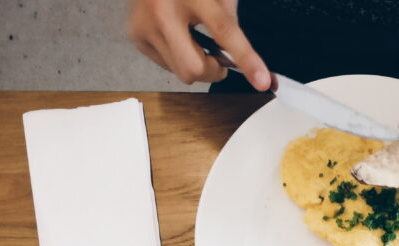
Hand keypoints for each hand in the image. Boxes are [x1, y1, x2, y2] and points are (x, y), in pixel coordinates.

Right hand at [128, 0, 271, 88]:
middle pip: (195, 68)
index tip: (262, 81)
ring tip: (191, 37)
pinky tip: (175, 36)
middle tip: (218, 59)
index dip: (246, 58)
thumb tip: (244, 61)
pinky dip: (178, 58)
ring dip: (195, 64)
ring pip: (181, 72)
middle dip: (212, 71)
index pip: (223, 30)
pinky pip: (167, 66)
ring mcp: (145, 25)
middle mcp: (162, 10)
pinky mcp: (136, 36)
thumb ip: (228, 20)